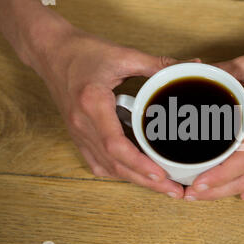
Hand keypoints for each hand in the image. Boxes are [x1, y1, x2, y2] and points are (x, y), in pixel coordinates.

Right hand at [35, 27, 197, 197]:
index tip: (161, 175)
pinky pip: (97, 162)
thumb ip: (157, 64)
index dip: (139, 164)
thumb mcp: (123, 55)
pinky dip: (117, 172)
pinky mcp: (78, 134)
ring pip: (107, 167)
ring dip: (135, 180)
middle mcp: (83, 124)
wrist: (52, 52)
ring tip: (162, 187)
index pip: (114, 144)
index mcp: (93, 104)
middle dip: (145, 182)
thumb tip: (191, 67)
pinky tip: (133, 175)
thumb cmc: (83, 52)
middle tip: (174, 191)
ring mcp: (78, 133)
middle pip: (114, 164)